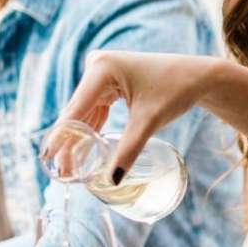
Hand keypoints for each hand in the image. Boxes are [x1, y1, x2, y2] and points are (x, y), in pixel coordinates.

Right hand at [52, 51, 218, 179]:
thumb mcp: (150, 121)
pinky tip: (82, 149)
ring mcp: (102, 73)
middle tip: (61, 173)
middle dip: (69, 142)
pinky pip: (95, 108)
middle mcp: (97, 66)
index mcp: (102, 69)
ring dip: (79, 137)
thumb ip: (129, 150)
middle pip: (77, 112)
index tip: (49, 161)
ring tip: (68, 167)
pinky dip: (91, 128)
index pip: (75, 110)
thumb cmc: (176, 90)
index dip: (62, 137)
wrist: (198, 75)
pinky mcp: (109, 81)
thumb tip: (111, 180)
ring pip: (84, 112)